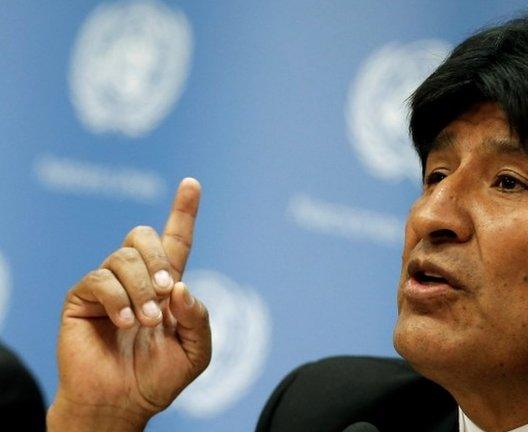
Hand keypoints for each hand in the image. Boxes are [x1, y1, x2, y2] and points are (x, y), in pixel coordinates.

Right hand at [48, 178, 211, 430]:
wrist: (122, 403)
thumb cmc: (159, 377)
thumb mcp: (196, 350)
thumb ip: (199, 317)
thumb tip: (180, 286)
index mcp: (166, 285)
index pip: (175, 240)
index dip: (183, 211)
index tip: (192, 183)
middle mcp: (136, 278)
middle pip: (143, 235)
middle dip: (158, 259)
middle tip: (167, 292)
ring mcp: (107, 285)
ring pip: (123, 257)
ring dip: (142, 289)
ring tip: (146, 323)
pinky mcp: (82, 298)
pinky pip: (100, 280)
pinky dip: (118, 300)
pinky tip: (124, 323)